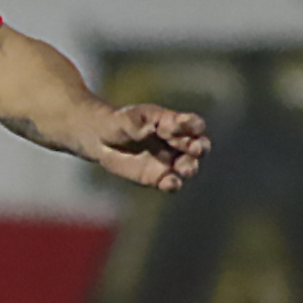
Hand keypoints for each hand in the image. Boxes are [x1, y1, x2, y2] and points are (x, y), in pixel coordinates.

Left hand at [84, 103, 208, 192]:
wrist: (102, 140)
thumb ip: (137, 124)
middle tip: (194, 149)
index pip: (192, 124)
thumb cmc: (119, 123)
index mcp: (174, 123)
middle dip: (200, 147)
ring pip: (189, 166)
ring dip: (190, 167)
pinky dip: (173, 184)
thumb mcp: (125, 118)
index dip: (191, 125)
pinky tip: (168, 183)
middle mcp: (178, 143)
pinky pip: (172, 183)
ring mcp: (171, 161)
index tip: (176, 126)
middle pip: (200, 145)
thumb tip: (148, 131)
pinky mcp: (159, 177)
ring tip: (183, 168)